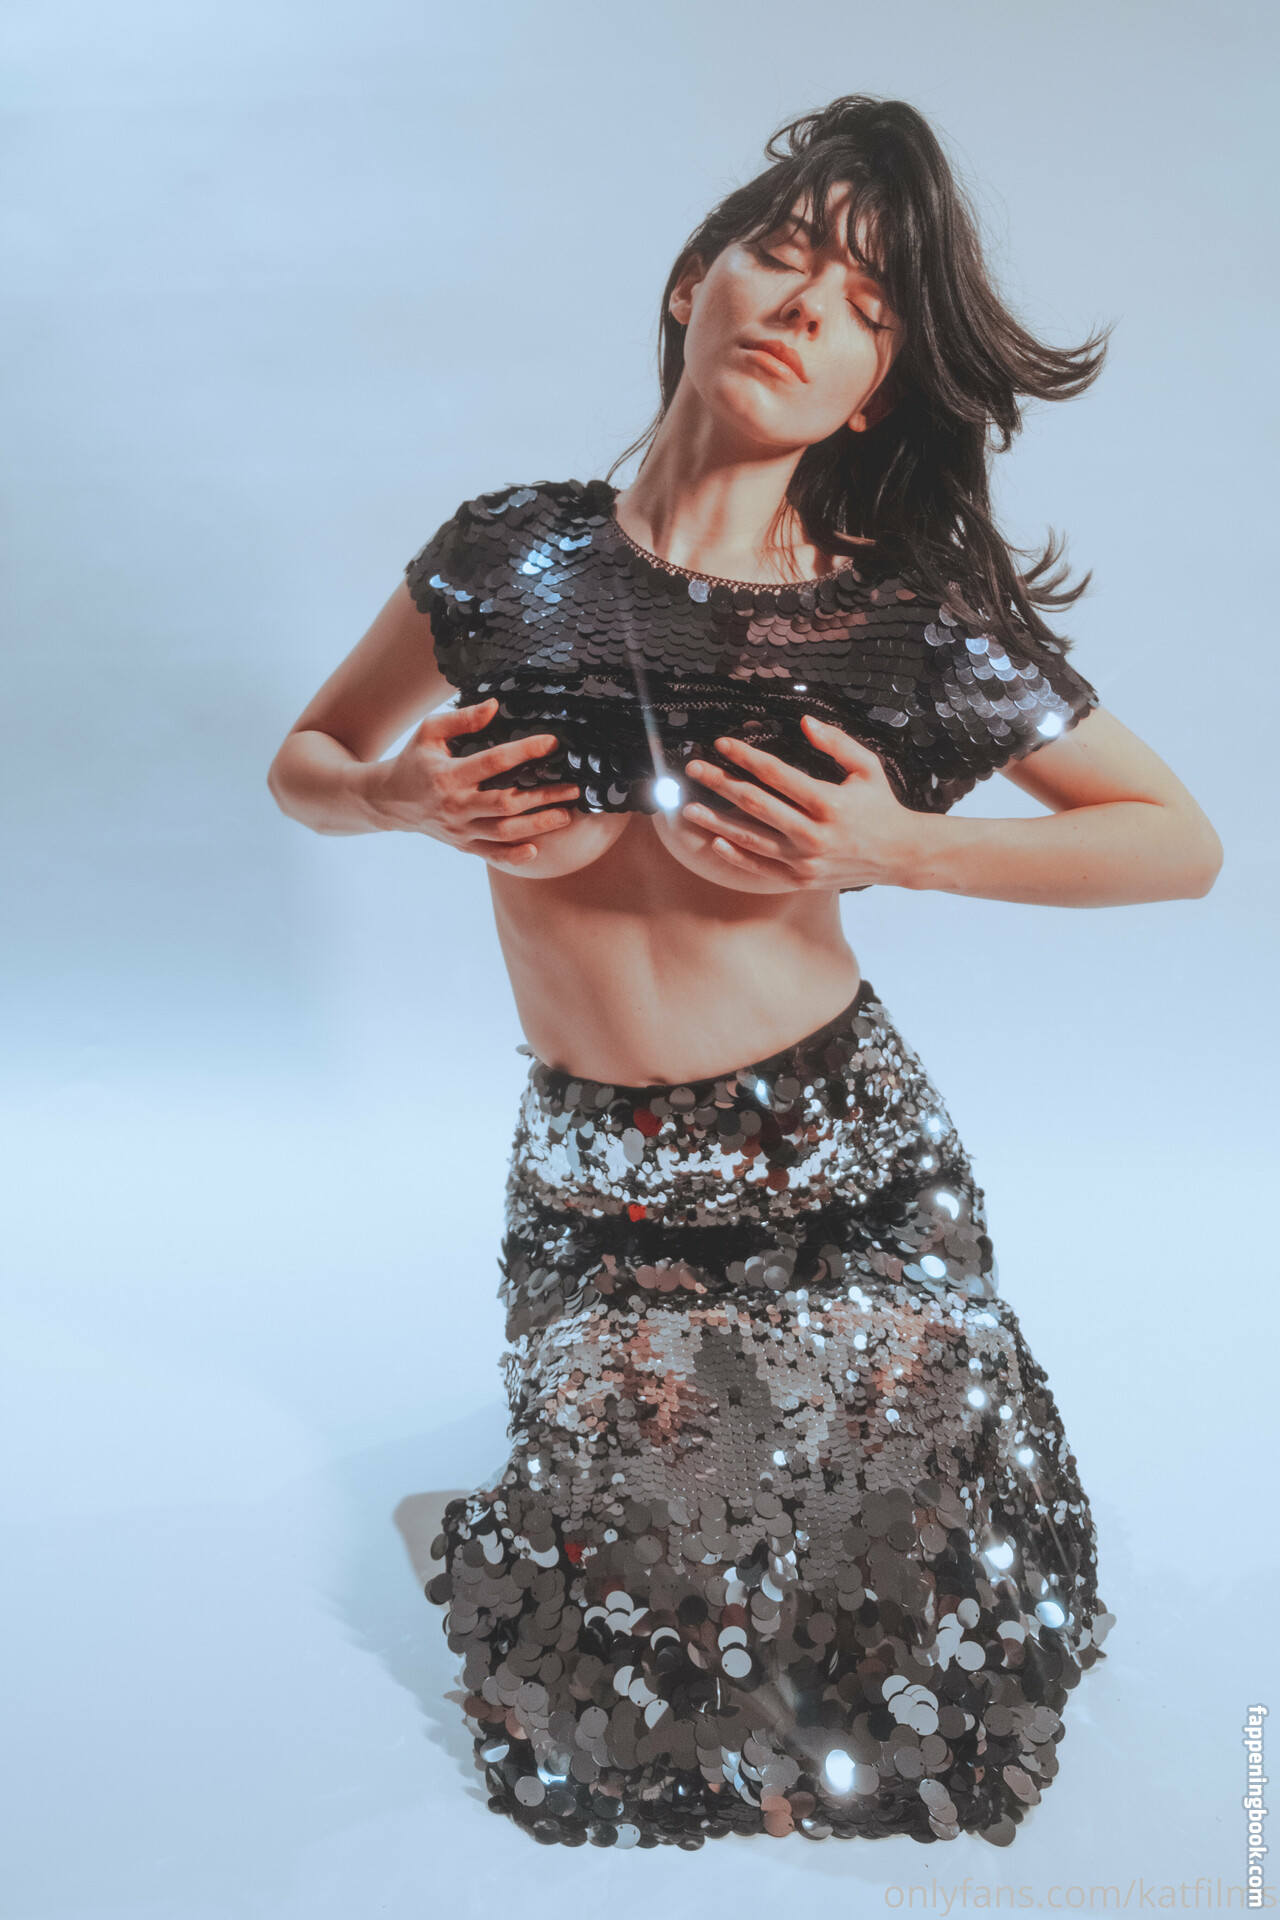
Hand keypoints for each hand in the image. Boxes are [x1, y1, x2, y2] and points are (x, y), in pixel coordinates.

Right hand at [367, 698, 580, 869]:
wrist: (388, 801)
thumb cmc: (413, 761)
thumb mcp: (428, 732)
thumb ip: (462, 719)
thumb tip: (494, 706)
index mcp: (448, 775)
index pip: (493, 762)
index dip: (524, 751)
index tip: (551, 743)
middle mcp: (456, 806)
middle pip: (506, 803)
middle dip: (543, 796)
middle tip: (573, 789)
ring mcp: (460, 830)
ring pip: (504, 832)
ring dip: (538, 825)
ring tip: (566, 816)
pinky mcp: (462, 845)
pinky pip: (491, 854)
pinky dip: (513, 856)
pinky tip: (536, 850)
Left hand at [681, 716, 926, 890]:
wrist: (900, 855)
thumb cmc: (881, 806)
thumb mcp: (867, 767)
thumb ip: (836, 743)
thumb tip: (804, 721)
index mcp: (828, 801)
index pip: (775, 774)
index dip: (745, 756)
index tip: (722, 744)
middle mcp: (814, 833)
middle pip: (755, 804)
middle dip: (721, 783)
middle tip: (695, 769)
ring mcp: (805, 860)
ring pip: (751, 838)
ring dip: (717, 822)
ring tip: (690, 808)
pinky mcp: (802, 879)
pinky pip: (761, 867)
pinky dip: (737, 856)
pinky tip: (715, 841)